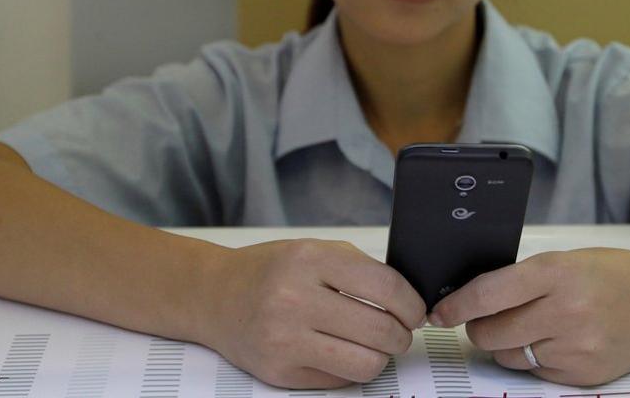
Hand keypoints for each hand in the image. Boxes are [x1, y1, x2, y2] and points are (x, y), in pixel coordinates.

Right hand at [198, 239, 425, 388]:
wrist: (214, 296)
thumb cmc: (270, 271)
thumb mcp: (313, 249)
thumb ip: (359, 268)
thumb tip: (408, 298)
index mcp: (310, 260)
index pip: (385, 287)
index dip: (411, 304)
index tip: (415, 311)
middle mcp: (295, 298)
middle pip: (380, 330)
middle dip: (401, 335)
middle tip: (399, 331)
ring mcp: (285, 339)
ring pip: (365, 363)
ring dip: (381, 357)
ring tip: (374, 345)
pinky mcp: (279, 372)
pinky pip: (339, 380)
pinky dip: (351, 369)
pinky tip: (343, 352)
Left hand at [428, 248, 629, 385]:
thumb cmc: (612, 274)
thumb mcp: (565, 260)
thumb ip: (521, 278)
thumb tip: (471, 298)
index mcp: (556, 273)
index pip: (489, 294)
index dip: (457, 306)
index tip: (439, 312)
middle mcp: (566, 311)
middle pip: (492, 332)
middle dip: (479, 327)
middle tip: (487, 319)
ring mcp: (576, 347)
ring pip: (510, 355)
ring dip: (507, 344)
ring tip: (532, 326)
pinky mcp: (585, 375)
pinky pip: (537, 372)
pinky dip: (536, 359)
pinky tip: (556, 341)